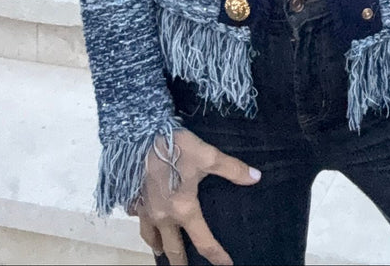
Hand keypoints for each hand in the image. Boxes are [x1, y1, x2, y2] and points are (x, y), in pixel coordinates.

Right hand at [129, 128, 260, 265]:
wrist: (141, 136)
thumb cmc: (176, 147)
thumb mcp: (208, 155)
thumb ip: (232, 169)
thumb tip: (256, 177)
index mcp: (184, 210)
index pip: (203, 241)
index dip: (217, 256)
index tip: (226, 264)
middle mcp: (163, 216)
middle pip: (173, 248)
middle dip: (180, 261)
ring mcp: (145, 209)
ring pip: (150, 237)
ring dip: (158, 246)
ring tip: (162, 251)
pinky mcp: (133, 198)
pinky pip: (136, 217)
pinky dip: (142, 222)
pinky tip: (144, 219)